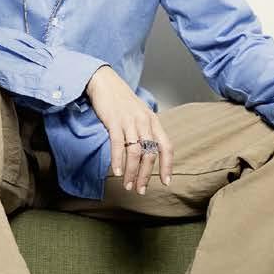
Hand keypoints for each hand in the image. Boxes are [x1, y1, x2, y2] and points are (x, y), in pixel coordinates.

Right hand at [86, 65, 172, 193]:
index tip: (166, 182)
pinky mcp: (114, 122)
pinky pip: (118, 145)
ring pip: (136, 153)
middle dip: (146, 175)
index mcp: (153, 121)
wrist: (105, 82)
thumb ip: (146, 131)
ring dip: (132, 172)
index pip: (166, 146)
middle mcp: (144, 122)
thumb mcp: (140, 115)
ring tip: (128, 185)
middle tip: (140, 190)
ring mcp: (130, 122)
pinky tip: (117, 172)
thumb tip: (149, 154)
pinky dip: (118, 160)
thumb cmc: (122, 101)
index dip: (167, 166)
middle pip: (150, 154)